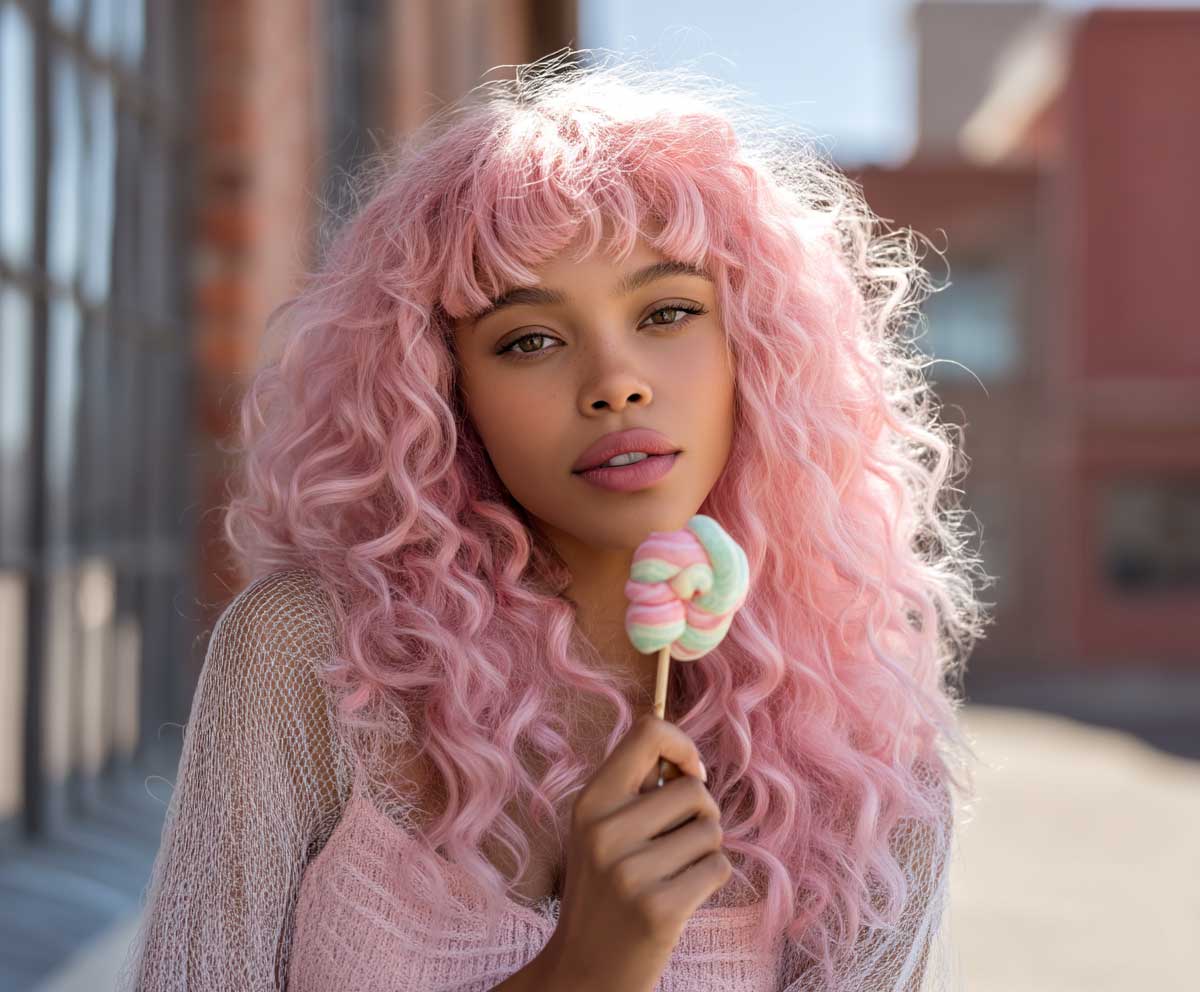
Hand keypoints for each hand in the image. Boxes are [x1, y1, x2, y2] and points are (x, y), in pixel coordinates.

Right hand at [538, 713, 729, 991]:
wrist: (585, 970)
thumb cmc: (605, 889)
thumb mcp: (600, 829)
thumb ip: (635, 788)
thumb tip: (689, 758)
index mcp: (590, 802)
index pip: (649, 732)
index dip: (682, 746)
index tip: (687, 773)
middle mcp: (605, 831)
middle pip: (694, 789)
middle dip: (701, 814)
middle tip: (677, 842)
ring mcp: (631, 872)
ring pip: (711, 830)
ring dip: (706, 849)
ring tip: (675, 871)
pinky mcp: (660, 909)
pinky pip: (718, 867)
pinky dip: (711, 878)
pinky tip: (682, 896)